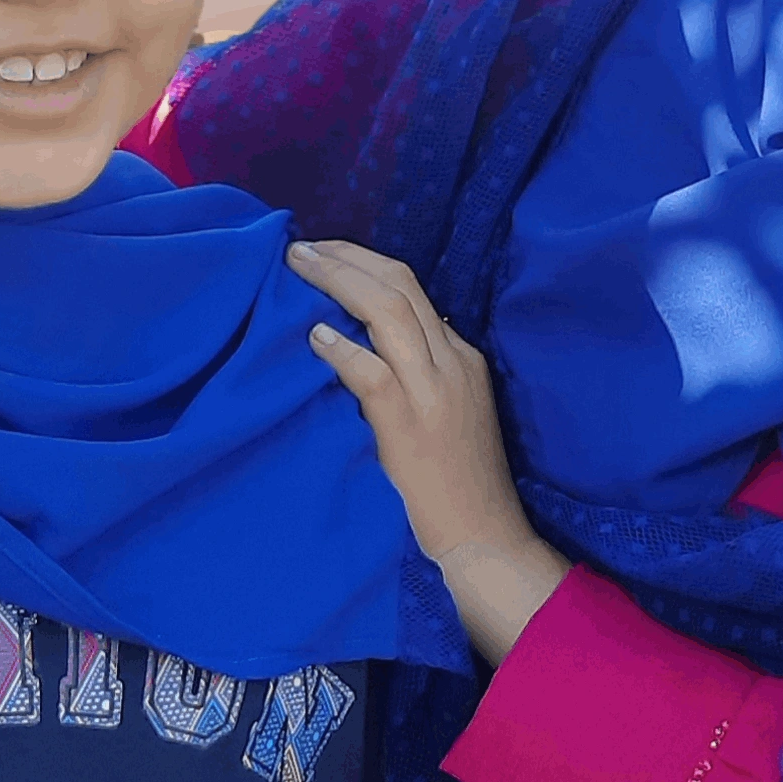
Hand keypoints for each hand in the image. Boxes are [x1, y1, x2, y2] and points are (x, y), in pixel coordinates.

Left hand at [286, 238, 569, 663]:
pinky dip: (341, 347)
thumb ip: (423, 371)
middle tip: (302, 246)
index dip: (365, 262)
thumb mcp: (455, 409)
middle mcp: (452, 362)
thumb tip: (368, 337)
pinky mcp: (410, 423)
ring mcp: (433, 390)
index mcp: (463, 356)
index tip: (326, 253)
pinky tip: (314, 336)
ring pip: (388, 310)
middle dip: (348, 257)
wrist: (484, 535)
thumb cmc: (461, 480)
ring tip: (298, 267)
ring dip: (338, 281)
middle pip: (399, 284)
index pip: (413, 288)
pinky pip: (372, 370)